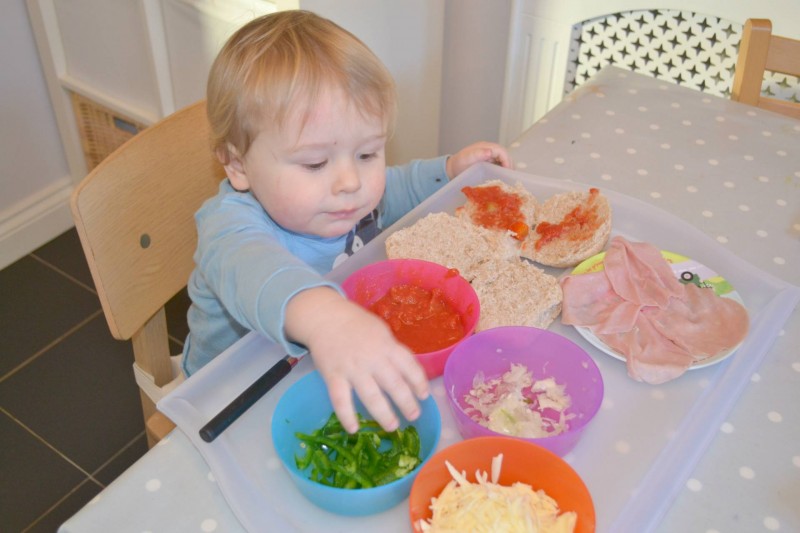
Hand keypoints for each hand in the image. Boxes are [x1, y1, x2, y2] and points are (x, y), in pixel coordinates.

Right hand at [284, 287, 429, 432]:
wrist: (324, 317)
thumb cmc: (356, 324)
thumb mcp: (380, 331)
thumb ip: (392, 351)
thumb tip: (407, 372)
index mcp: (387, 345)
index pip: (409, 366)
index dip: (419, 382)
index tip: (424, 395)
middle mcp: (372, 358)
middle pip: (394, 384)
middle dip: (406, 402)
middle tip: (414, 415)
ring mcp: (352, 368)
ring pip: (371, 396)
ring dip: (383, 414)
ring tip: (392, 427)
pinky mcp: (333, 376)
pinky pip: (341, 400)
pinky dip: (347, 416)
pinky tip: (353, 430)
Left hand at [446, 141, 512, 178]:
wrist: (453, 168)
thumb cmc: (459, 163)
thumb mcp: (467, 158)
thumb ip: (478, 154)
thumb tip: (490, 151)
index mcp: (486, 147)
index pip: (501, 151)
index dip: (507, 160)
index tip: (507, 171)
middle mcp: (490, 150)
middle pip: (505, 155)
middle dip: (509, 165)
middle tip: (509, 177)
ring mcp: (490, 156)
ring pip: (504, 160)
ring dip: (507, 168)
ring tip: (507, 178)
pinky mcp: (489, 162)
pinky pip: (500, 165)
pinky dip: (502, 170)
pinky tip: (502, 178)